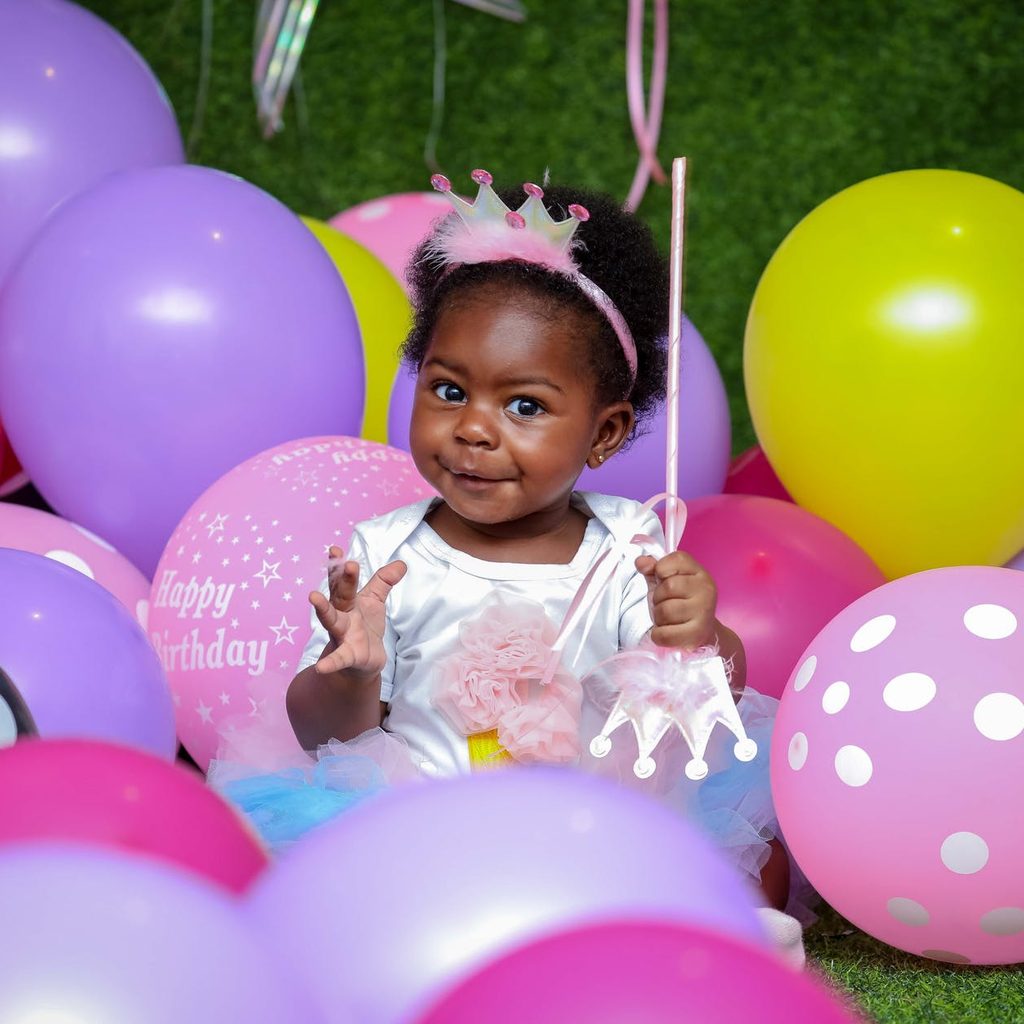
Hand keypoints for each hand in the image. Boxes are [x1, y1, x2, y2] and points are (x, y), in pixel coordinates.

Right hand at [309, 545, 406, 681]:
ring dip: (323, 608)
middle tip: (341, 561)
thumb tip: (401, 564)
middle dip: (340, 578)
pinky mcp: (348, 655)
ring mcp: (342, 634)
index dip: (339, 565)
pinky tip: (322, 667)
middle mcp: (341, 614)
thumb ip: (384, 582)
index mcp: (348, 601)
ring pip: (331, 620)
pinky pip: (339, 658)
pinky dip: (331, 663)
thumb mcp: (374, 601)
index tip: (335, 549)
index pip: (342, 580)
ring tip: (313, 596)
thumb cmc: (365, 626)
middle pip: (340, 594)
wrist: (364, 661)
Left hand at [636, 549, 717, 649]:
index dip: (661, 570)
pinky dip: (658, 635)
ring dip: (659, 618)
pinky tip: (668, 632)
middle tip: (666, 604)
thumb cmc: (680, 604)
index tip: (664, 580)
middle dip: (658, 598)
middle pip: (668, 587)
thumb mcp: (664, 583)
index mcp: (699, 572)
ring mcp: (704, 611)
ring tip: (668, 619)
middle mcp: (706, 589)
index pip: (676, 559)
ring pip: (664, 611)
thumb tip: (640, 561)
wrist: (700, 633)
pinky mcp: (698, 633)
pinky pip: (664, 634)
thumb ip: (652, 569)